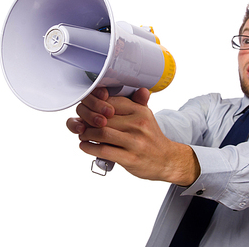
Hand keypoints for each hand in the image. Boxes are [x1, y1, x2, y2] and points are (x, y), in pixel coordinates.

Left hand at [66, 88, 199, 185]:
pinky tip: (85, 145)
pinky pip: (103, 150)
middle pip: (103, 117)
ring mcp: (135, 142)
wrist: (167, 160)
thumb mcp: (147, 116)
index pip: (110, 101)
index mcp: (140, 111)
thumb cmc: (151, 138)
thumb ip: (137, 102)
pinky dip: (89, 147)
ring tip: (83, 135)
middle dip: (87, 121)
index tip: (87, 110)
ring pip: (101, 132)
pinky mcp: (130, 158)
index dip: (94, 105)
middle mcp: (138, 124)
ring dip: (86, 134)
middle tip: (81, 124)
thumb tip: (139, 88)